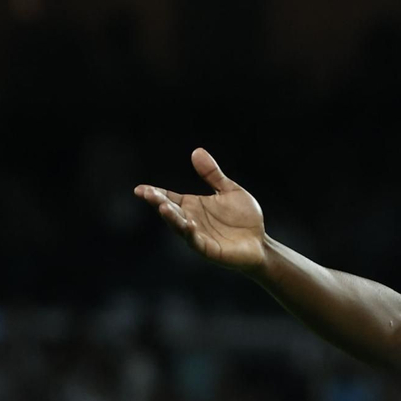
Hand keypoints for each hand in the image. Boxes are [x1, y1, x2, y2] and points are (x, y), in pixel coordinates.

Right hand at [135, 149, 268, 272]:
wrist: (260, 243)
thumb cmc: (244, 218)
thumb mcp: (229, 191)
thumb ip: (213, 174)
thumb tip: (197, 151)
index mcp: (192, 205)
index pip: (169, 197)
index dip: (154, 193)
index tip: (140, 189)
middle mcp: (190, 220)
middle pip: (170, 211)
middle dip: (158, 202)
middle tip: (148, 194)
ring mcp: (198, 235)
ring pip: (180, 226)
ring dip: (171, 217)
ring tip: (162, 207)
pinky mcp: (209, 249)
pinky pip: (196, 241)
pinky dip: (191, 234)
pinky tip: (190, 224)